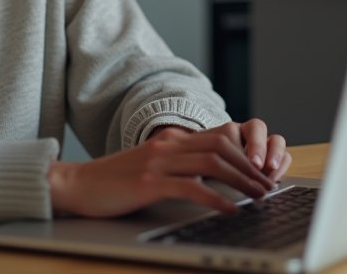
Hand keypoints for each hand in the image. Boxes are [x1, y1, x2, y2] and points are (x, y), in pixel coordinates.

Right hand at [47, 123, 281, 217]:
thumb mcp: (152, 165)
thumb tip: (212, 175)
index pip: (220, 135)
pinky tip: (230, 211)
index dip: (247, 150)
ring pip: (213, 163)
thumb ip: (179, 163)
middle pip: (223, 146)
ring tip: (259, 197)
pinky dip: (216, 200)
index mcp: (171, 139)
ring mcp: (158, 162)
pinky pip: (191, 188)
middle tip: (269, 185)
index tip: (264, 170)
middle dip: (251, 166)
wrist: (76, 185)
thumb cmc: (115, 181)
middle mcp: (168, 145)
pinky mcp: (148, 183)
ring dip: (242, 181)